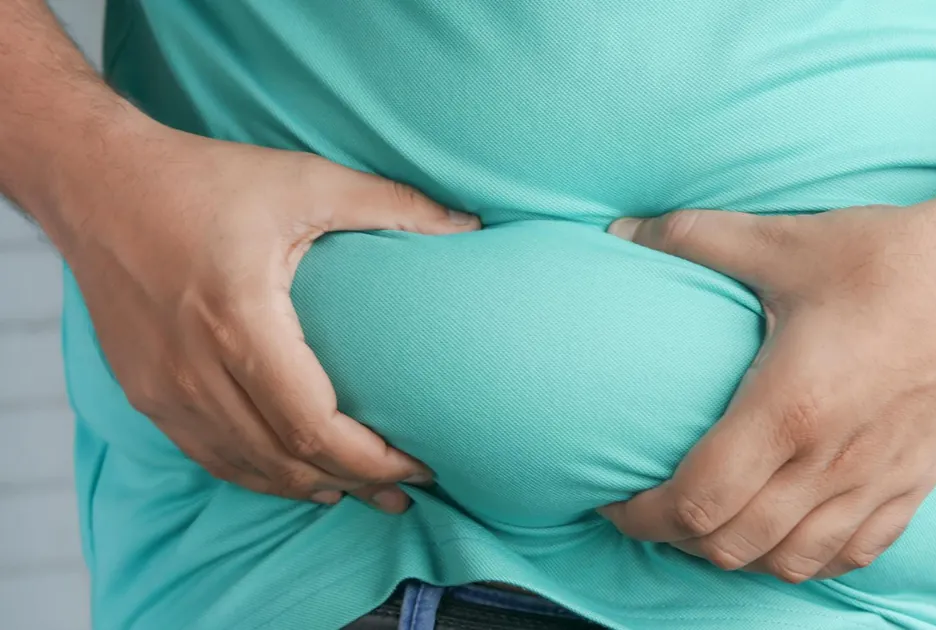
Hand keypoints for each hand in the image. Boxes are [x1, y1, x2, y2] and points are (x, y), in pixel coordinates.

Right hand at [56, 119, 479, 511]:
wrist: (96, 184)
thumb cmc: (203, 179)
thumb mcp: (305, 180)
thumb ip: (392, 204)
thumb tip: (469, 227)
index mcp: (239, 320)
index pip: (315, 426)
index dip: (373, 459)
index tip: (420, 464)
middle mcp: (195, 367)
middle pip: (286, 459)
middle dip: (355, 483)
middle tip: (405, 492)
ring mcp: (163, 388)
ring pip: (247, 468)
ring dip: (308, 487)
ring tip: (361, 493)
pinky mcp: (145, 392)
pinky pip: (209, 456)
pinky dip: (259, 475)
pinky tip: (296, 477)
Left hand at [601, 200, 935, 580]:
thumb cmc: (891, 258)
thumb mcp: (784, 241)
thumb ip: (693, 239)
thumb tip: (619, 232)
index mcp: (790, 408)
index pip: (698, 501)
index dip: (643, 515)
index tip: (615, 500)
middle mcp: (831, 461)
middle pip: (732, 546)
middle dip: (677, 539)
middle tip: (654, 509)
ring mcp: (878, 482)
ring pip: (789, 562)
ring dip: (737, 555)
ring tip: (712, 523)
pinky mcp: (916, 485)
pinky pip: (853, 555)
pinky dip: (806, 558)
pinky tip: (786, 532)